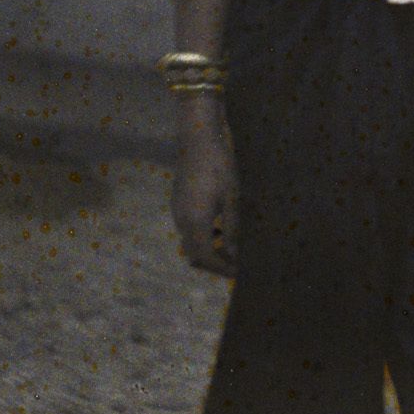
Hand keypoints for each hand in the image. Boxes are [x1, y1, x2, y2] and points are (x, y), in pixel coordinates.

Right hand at [170, 114, 238, 274]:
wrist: (197, 140)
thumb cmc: (219, 167)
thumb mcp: (231, 199)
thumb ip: (231, 229)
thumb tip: (233, 254)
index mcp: (195, 221)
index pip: (205, 257)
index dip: (220, 268)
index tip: (237, 273)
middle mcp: (181, 220)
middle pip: (194, 254)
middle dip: (213, 263)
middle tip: (234, 264)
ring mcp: (176, 211)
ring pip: (189, 242)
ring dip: (207, 250)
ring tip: (229, 246)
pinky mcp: (177, 203)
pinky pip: (187, 229)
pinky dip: (201, 237)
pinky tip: (218, 227)